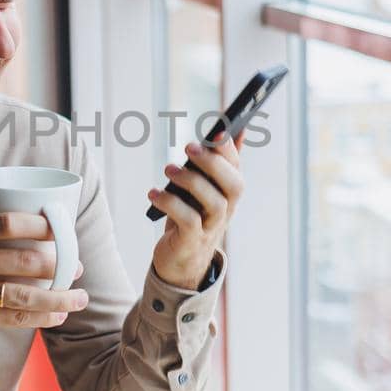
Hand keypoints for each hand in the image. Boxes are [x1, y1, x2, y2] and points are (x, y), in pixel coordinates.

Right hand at [0, 212, 88, 371]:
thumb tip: (30, 224)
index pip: (8, 223)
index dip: (40, 224)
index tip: (61, 228)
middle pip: (24, 260)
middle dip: (60, 263)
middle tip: (78, 266)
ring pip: (25, 294)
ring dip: (60, 297)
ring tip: (81, 297)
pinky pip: (14, 318)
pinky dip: (41, 317)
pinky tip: (59, 316)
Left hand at [147, 133, 243, 291]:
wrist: (181, 261)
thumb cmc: (192, 218)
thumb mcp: (204, 188)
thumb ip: (218, 163)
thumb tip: (235, 129)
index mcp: (228, 194)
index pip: (237, 168)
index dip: (230, 150)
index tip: (219, 131)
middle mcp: (225, 210)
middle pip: (233, 185)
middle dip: (213, 163)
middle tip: (189, 147)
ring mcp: (211, 228)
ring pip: (213, 202)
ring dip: (191, 182)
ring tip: (169, 170)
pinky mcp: (192, 241)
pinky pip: (188, 221)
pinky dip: (170, 204)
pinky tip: (153, 193)